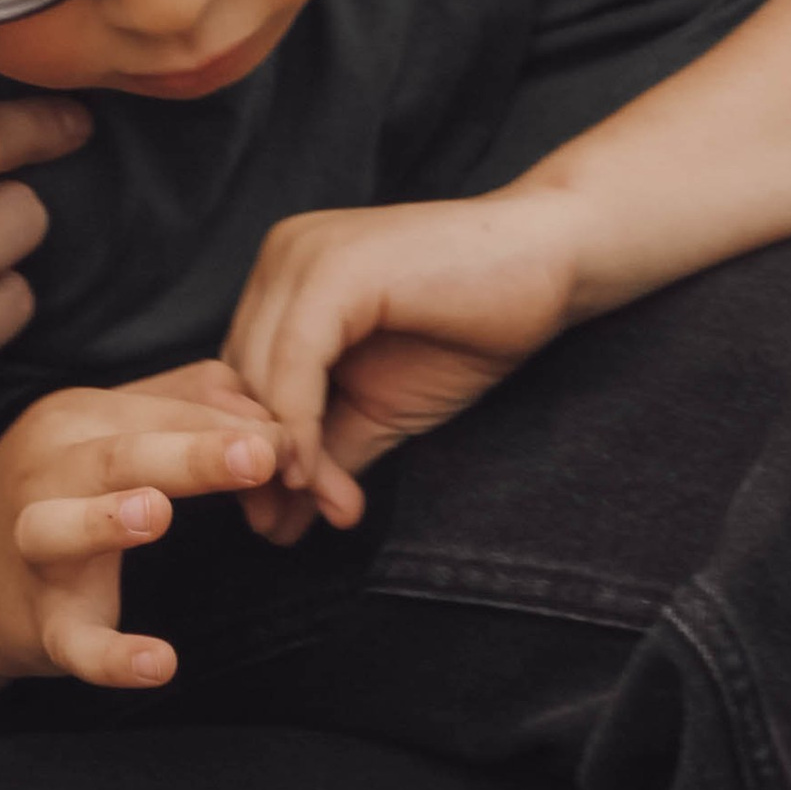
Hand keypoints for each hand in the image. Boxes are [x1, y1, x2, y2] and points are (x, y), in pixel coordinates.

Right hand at [0, 362, 284, 706]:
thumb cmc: (56, 494)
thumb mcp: (109, 436)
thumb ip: (185, 408)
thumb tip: (268, 405)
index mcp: (78, 421)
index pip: (165, 412)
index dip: (238, 429)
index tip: (304, 448)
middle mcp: (48, 472)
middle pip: (119, 453)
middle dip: (190, 452)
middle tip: (262, 454)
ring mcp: (33, 547)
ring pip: (63, 529)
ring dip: (106, 520)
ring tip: (156, 514)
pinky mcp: (37, 623)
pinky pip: (73, 639)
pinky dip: (112, 654)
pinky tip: (161, 662)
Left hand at [224, 192, 583, 533]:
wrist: (552, 264)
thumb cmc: (472, 327)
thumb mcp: (381, 405)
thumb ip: (330, 451)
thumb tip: (279, 519)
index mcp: (283, 281)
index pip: (238, 380)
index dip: (252, 454)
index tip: (278, 523)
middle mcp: (281, 258)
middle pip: (238, 380)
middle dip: (260, 464)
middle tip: (286, 532)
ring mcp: (303, 256)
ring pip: (258, 374)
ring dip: (284, 458)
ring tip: (323, 513)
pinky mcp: (335, 268)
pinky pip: (295, 362)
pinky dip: (301, 427)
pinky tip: (321, 478)